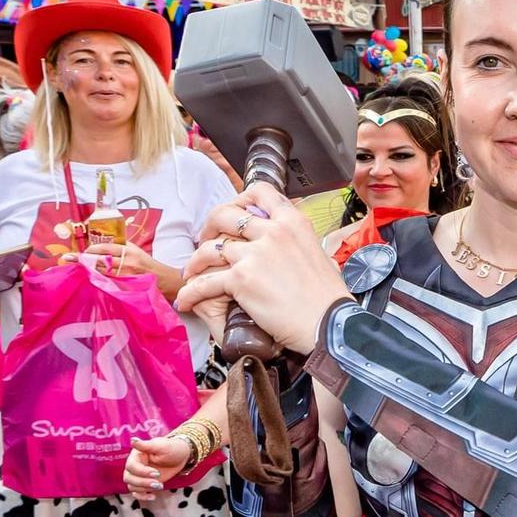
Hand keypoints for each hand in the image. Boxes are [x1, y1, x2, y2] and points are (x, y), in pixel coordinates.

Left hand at [69, 239, 155, 275]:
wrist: (163, 279)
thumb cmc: (147, 263)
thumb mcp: (135, 250)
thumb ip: (120, 246)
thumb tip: (102, 242)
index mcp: (127, 251)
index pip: (105, 248)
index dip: (91, 250)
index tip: (82, 251)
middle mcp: (126, 262)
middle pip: (99, 260)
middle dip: (82, 259)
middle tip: (67, 258)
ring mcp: (125, 276)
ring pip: (101, 272)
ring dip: (86, 270)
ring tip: (73, 268)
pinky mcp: (125, 286)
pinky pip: (107, 282)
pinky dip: (96, 280)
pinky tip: (87, 279)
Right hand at [124, 436, 191, 501]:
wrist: (181, 456)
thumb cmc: (172, 448)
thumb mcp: (161, 446)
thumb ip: (146, 445)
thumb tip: (132, 440)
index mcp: (136, 455)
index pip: (131, 466)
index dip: (142, 472)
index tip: (157, 473)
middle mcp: (135, 465)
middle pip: (128, 478)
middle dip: (143, 482)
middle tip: (159, 484)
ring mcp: (138, 475)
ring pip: (132, 486)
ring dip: (144, 489)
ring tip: (160, 486)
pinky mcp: (144, 483)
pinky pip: (136, 493)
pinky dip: (142, 497)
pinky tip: (153, 497)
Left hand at [177, 185, 348, 354]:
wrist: (330, 324)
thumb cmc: (328, 298)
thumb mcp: (318, 254)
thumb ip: (297, 242)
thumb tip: (289, 244)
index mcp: (294, 222)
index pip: (259, 192)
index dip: (239, 199)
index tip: (233, 213)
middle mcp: (273, 232)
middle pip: (225, 214)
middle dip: (208, 227)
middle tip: (206, 242)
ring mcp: (256, 254)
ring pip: (209, 248)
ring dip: (195, 261)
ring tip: (191, 273)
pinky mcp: (242, 279)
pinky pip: (204, 282)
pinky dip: (191, 292)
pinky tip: (186, 301)